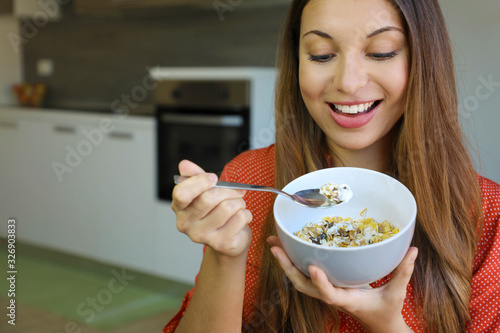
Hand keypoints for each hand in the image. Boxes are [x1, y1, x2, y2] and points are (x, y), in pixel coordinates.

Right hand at [171, 160, 252, 256]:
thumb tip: (184, 164)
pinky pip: (240, 218)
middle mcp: (186, 224)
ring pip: (228, 207)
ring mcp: (202, 236)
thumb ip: (195, 176)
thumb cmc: (215, 211)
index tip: (213, 179)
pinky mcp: (221, 243)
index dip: (200, 181)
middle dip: (228, 191)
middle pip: (208, 198)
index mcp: (179, 208)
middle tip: (235, 192)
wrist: (228, 239)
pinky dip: (246, 214)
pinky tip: (241, 218)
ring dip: (239, 202)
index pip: (181, 193)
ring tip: (237, 206)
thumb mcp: (204, 191)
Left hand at [268, 236, 416, 332]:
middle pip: (301, 284)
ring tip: (273, 241)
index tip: (313, 268)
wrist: (379, 324)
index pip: (329, 294)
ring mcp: (325, 291)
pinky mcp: (325, 286)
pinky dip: (293, 261)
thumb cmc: (386, 310)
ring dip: (285, 262)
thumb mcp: (397, 293)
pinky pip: (304, 275)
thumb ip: (403, 272)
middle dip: (286, 265)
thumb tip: (413, 249)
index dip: (320, 283)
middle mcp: (331, 296)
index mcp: (347, 300)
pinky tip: (288, 246)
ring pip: (298, 279)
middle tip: (274, 245)